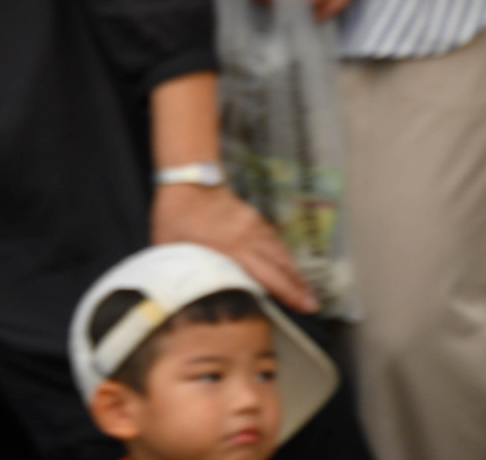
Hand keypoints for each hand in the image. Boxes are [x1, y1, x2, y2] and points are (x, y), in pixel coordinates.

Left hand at [152, 183, 317, 312]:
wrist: (186, 179)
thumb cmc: (175, 216)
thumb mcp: (172, 249)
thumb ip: (183, 274)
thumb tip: (179, 297)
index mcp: (231, 249)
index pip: (266, 275)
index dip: (286, 293)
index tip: (303, 307)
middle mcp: (248, 238)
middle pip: (280, 264)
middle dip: (298, 286)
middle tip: (313, 305)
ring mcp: (253, 225)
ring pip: (280, 250)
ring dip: (294, 270)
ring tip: (306, 289)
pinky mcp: (253, 217)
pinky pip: (274, 238)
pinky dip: (284, 253)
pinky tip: (289, 263)